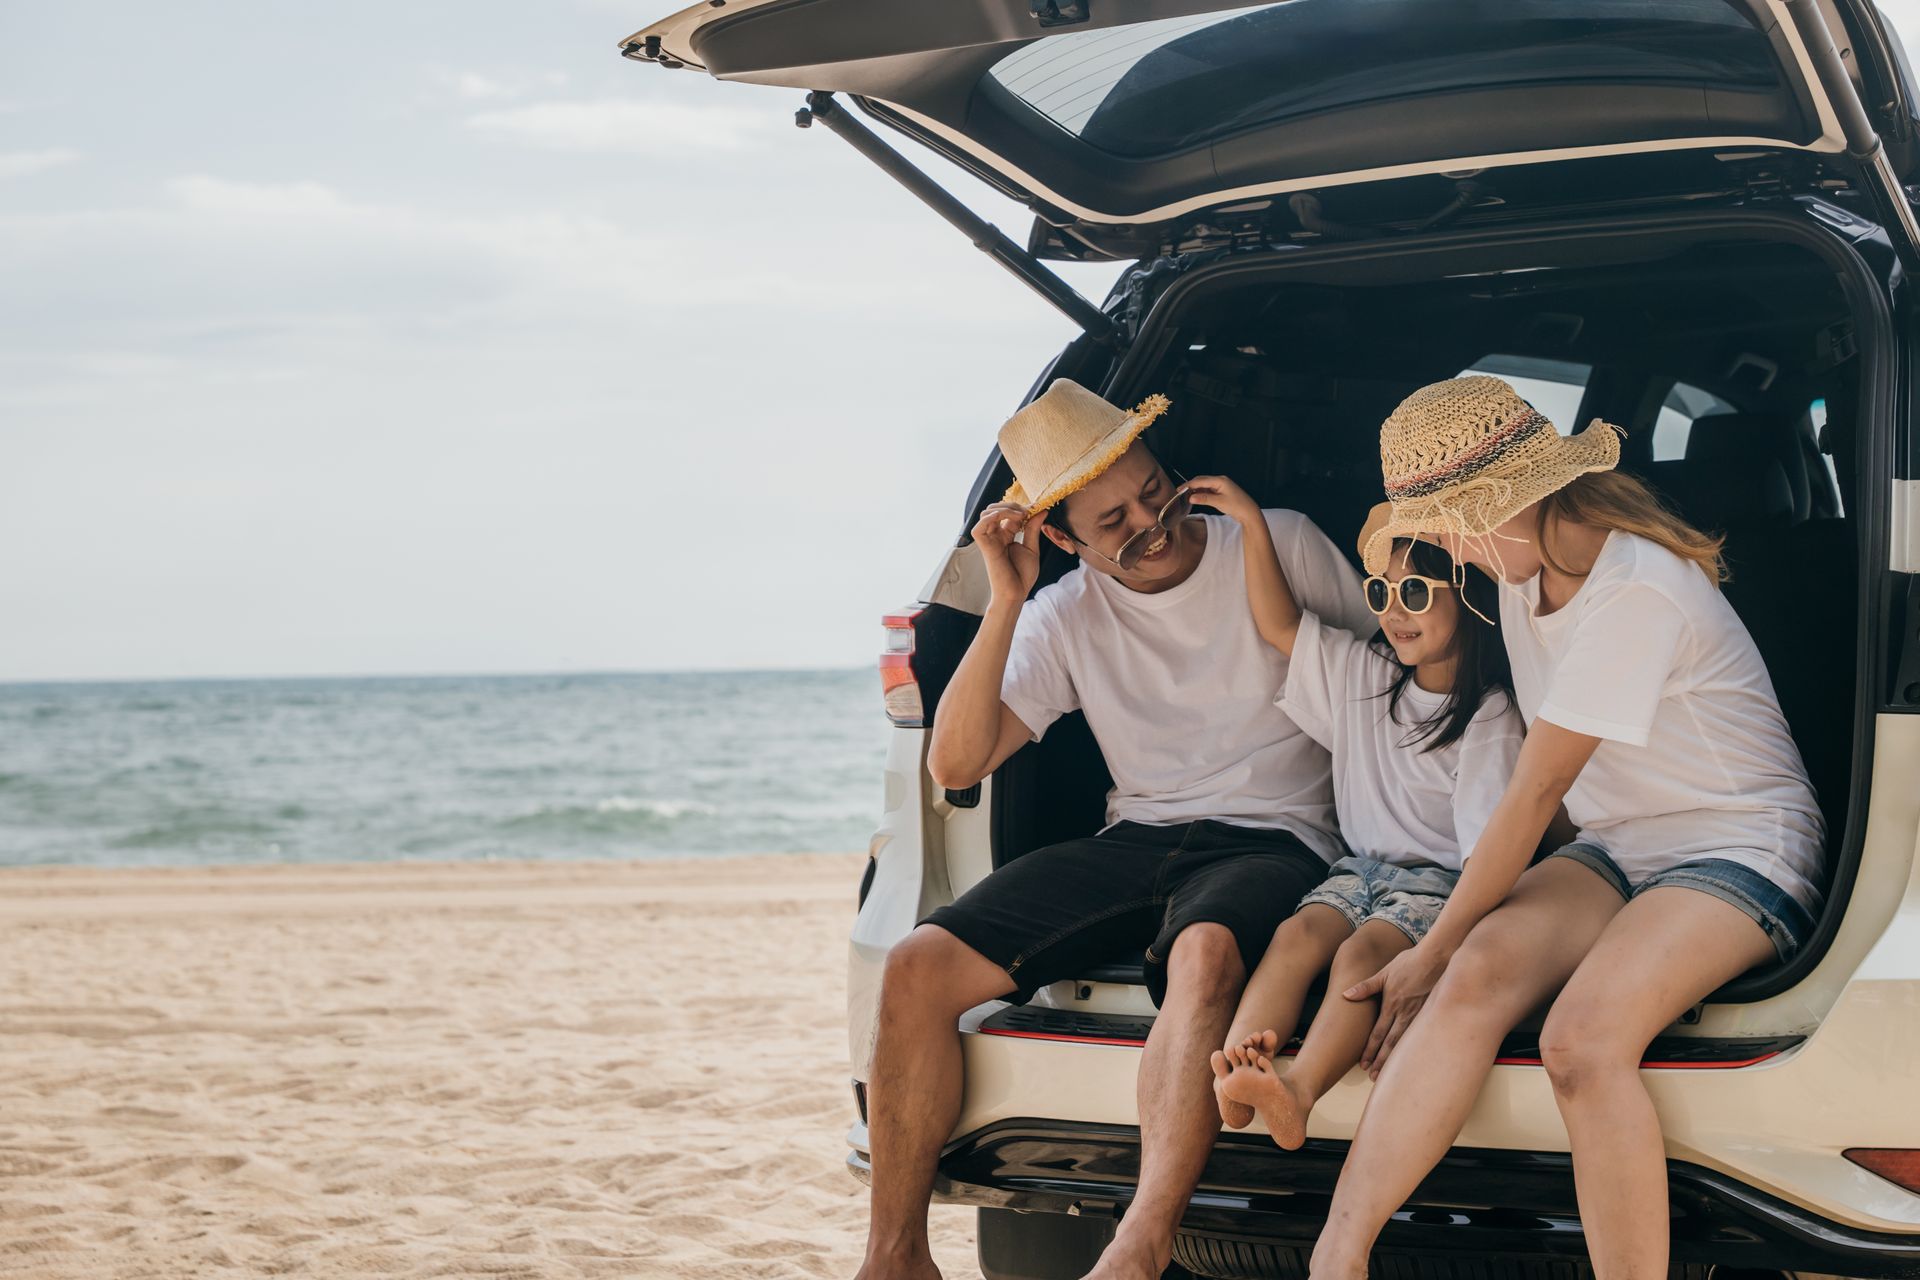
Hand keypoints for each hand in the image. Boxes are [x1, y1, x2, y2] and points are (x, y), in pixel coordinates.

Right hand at [971, 502, 1045, 605]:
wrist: (1016, 593)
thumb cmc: (1022, 576)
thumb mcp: (1032, 548)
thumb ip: (1033, 528)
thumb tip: (1041, 510)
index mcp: (1006, 535)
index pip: (1009, 513)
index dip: (1022, 507)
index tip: (1037, 508)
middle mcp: (995, 536)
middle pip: (995, 509)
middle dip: (1011, 505)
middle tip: (1027, 511)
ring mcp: (989, 540)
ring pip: (986, 513)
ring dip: (1003, 509)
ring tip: (1020, 515)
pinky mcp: (984, 546)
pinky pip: (978, 527)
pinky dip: (990, 518)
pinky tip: (1004, 517)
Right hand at [1182, 475, 1261, 526]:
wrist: (1249, 512)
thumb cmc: (1236, 506)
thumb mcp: (1219, 502)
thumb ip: (1204, 499)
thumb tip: (1191, 497)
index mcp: (1220, 480)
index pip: (1201, 480)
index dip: (1189, 485)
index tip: (1179, 490)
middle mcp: (1220, 480)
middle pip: (1201, 481)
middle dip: (1191, 486)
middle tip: (1180, 493)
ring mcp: (1221, 485)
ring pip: (1204, 485)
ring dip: (1195, 490)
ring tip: (1186, 496)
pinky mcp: (1221, 491)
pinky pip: (1208, 490)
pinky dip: (1201, 493)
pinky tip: (1196, 497)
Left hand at [1343, 943, 1450, 1077]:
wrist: (1436, 958)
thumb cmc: (1409, 963)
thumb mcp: (1384, 973)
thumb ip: (1366, 987)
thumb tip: (1346, 995)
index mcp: (1391, 1005)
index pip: (1377, 1033)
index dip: (1370, 1050)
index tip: (1363, 1064)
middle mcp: (1404, 1014)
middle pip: (1390, 1043)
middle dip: (1381, 1061)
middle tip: (1373, 1076)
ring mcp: (1419, 1015)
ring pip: (1404, 1043)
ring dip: (1395, 1059)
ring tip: (1388, 1073)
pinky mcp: (1431, 1014)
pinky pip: (1420, 1036)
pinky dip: (1412, 1050)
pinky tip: (1412, 1059)